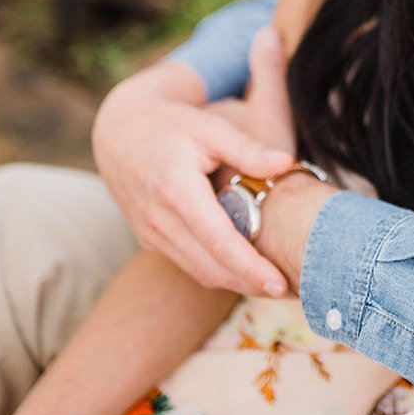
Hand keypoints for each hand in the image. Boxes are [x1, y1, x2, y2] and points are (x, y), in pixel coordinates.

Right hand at [91, 32, 295, 295]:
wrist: (119, 132)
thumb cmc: (172, 125)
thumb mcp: (210, 128)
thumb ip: (248, 148)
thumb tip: (287, 163)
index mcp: (176, 191)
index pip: (219, 241)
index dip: (251, 268)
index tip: (281, 284)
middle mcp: (159, 219)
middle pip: (211, 267)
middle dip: (252, 284)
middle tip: (294, 290)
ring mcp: (150, 233)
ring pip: (200, 272)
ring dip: (237, 283)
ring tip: (276, 285)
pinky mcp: (149, 239)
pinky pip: (188, 264)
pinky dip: (218, 272)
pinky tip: (246, 271)